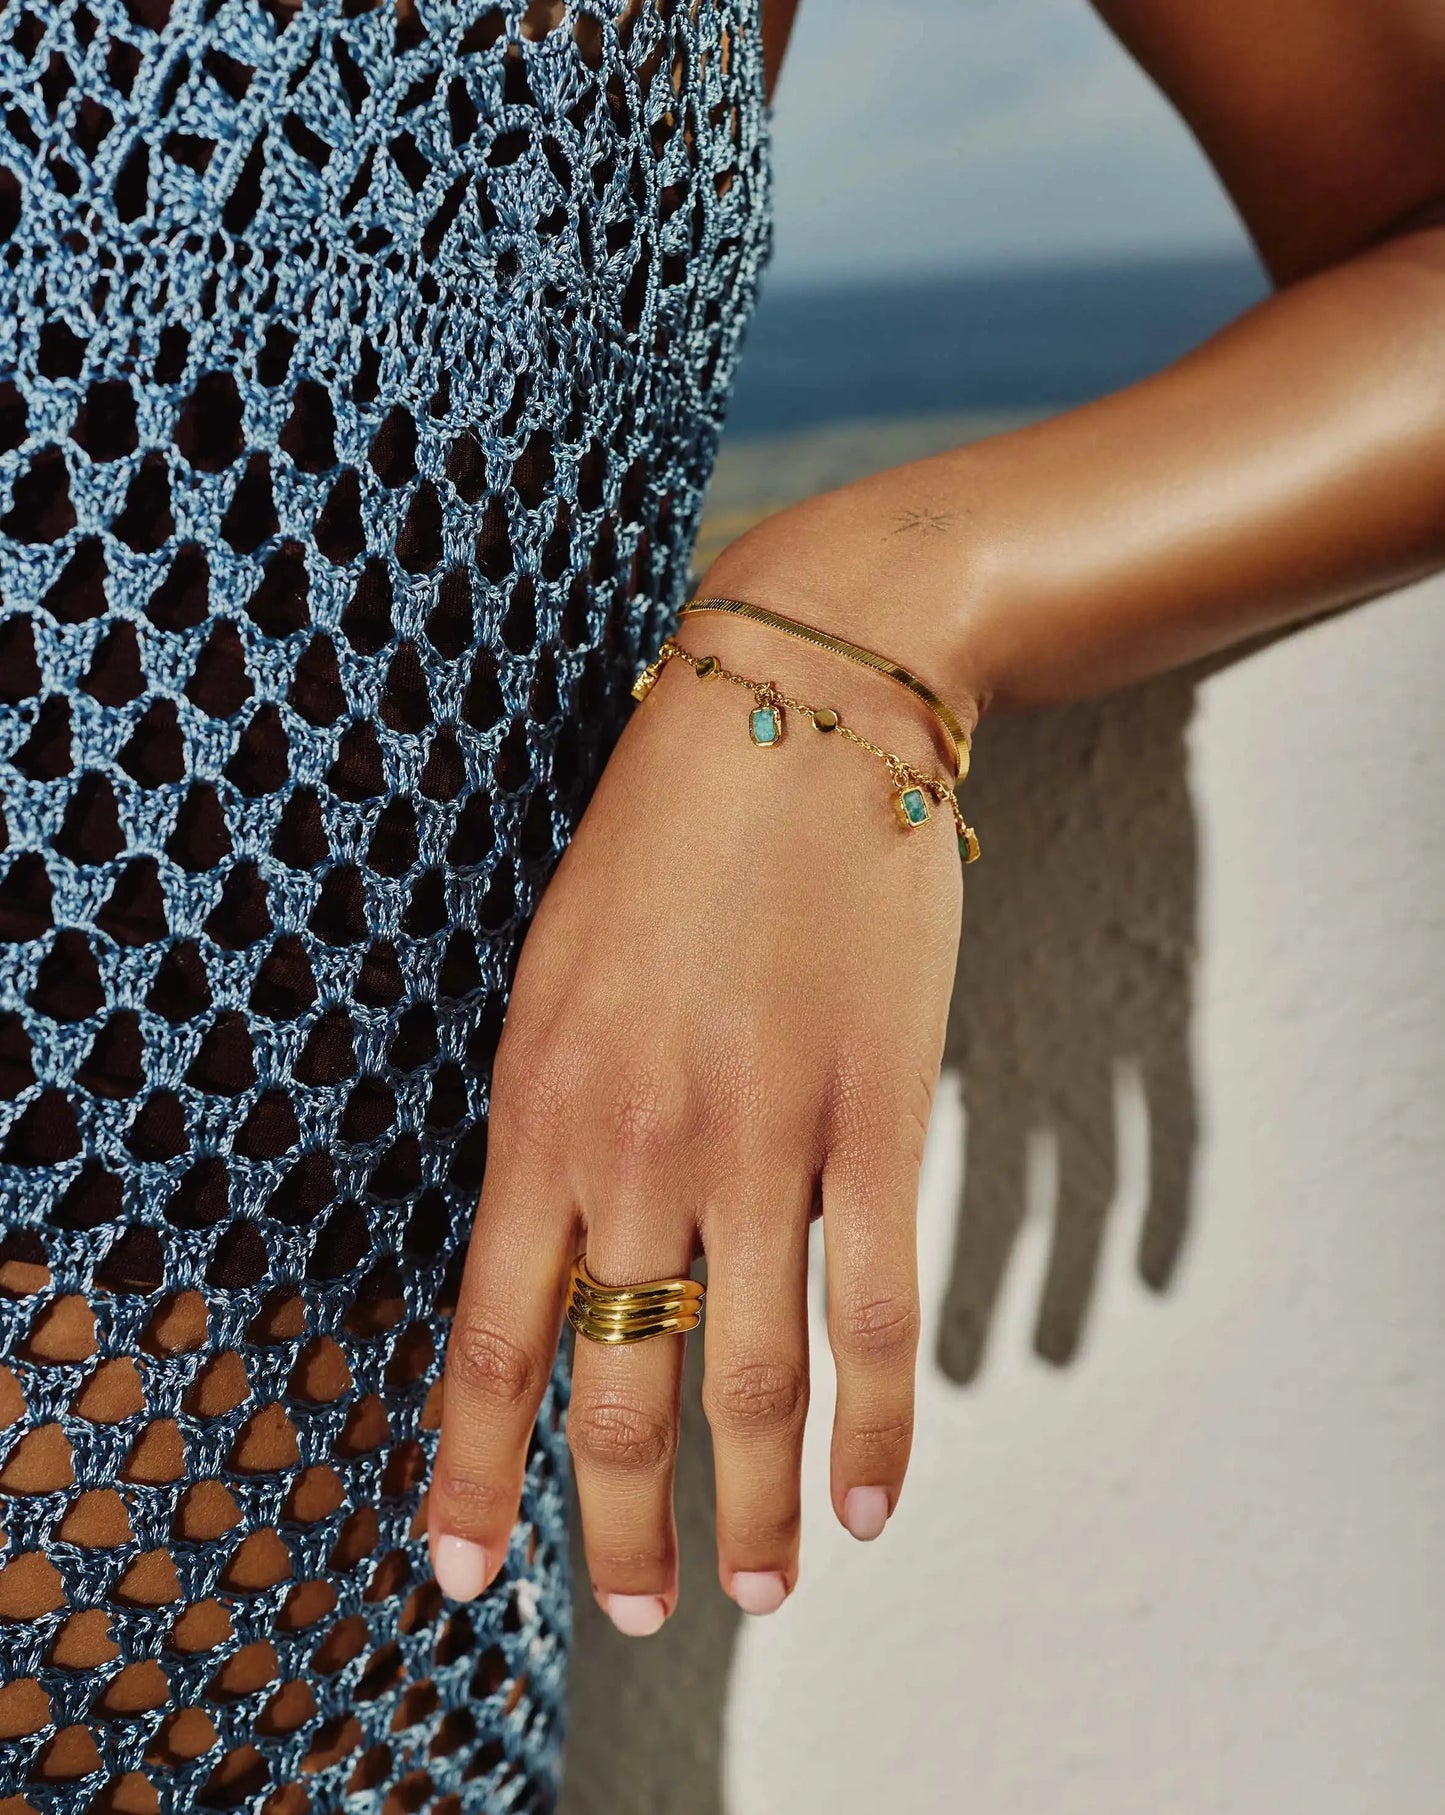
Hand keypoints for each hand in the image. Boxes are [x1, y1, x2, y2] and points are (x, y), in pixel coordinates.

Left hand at [426, 532, 969, 1632]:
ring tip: (766, 1591)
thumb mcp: (551, 978)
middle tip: (637, 1615)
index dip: (474, 1470)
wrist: (797, 711)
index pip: (490, 1338)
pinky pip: (878, 1307)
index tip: (467, 1572)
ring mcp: (760, 1137)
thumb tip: (556, 1261)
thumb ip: (547, 1126)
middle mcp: (635, 1147)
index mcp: (536, 1110)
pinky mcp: (875, 1113)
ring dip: (755, 1508)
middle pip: (617, 1389)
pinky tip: (879, 1497)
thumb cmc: (664, 839)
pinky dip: (882, 1422)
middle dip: (620, 1528)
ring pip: (748, 1377)